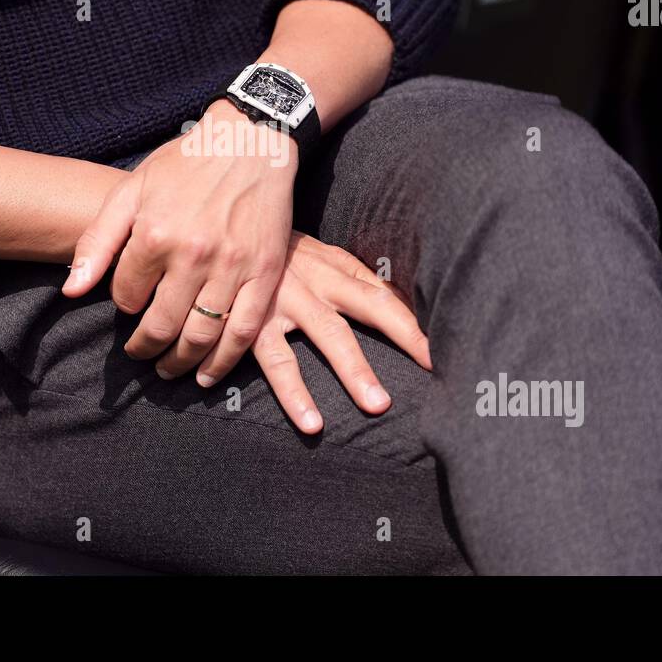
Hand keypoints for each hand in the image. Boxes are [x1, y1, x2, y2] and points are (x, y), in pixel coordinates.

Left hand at [63, 99, 297, 378]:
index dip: (125, 304)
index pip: (127, 296)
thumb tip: (71, 291)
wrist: (250, 142)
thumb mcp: (131, 191)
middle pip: (160, 325)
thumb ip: (97, 241)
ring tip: (169, 370)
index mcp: (154, 234)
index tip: (131, 302)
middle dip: (145, 348)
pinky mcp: (264, 273)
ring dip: (180, 363)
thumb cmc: (185, 164)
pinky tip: (208, 374)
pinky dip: (225, 361)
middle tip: (139, 355)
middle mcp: (192, 255)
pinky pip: (244, 330)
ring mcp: (232, 267)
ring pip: (201, 336)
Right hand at [225, 232, 431, 433]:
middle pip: (370, 306)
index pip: (385, 292)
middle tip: (433, 365)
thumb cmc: (275, 256)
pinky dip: (292, 393)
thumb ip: (354, 278)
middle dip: (403, 335)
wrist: (215, 238)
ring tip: (378, 407)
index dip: (416, 319)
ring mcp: (284, 301)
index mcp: (334, 267)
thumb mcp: (316, 257)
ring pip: (327, 335)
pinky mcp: (251, 323)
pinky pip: (276, 362)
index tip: (446, 348)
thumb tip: (401, 299)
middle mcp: (315, 282)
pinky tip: (310, 423)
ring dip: (354, 370)